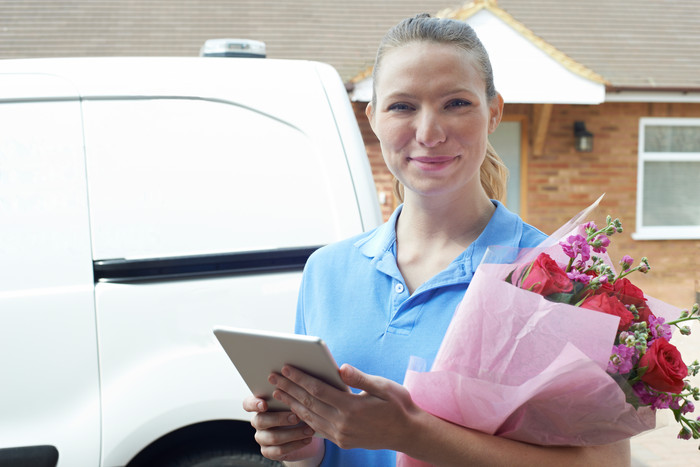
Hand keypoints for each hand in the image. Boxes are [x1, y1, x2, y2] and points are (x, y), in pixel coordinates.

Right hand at [242, 395, 323, 461]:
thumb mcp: (295, 399)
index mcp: (260, 405)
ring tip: (309, 429)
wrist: (303, 431)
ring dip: (293, 433)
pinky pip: (278, 451)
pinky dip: (295, 445)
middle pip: (261, 421)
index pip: (248, 403)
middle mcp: (258, 421)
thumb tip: (300, 380)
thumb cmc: (298, 409)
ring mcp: (262, 437)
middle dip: (280, 419)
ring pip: (272, 437)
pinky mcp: (268, 451)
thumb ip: (291, 391)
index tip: (264, 403)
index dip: (254, 404)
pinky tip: (307, 439)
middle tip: (296, 417)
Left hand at [270, 364, 417, 451]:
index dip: (300, 378)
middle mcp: (343, 424)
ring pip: (310, 417)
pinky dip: (304, 417)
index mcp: (351, 407)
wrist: (408, 433)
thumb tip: (341, 367)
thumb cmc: (397, 405)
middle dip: (289, 388)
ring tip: (278, 391)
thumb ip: (360, 378)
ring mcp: (341, 435)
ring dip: (292, 403)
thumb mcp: (383, 386)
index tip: (286, 368)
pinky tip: (295, 408)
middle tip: (272, 376)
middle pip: (309, 403)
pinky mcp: (342, 441)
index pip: (318, 390)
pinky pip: (318, 428)